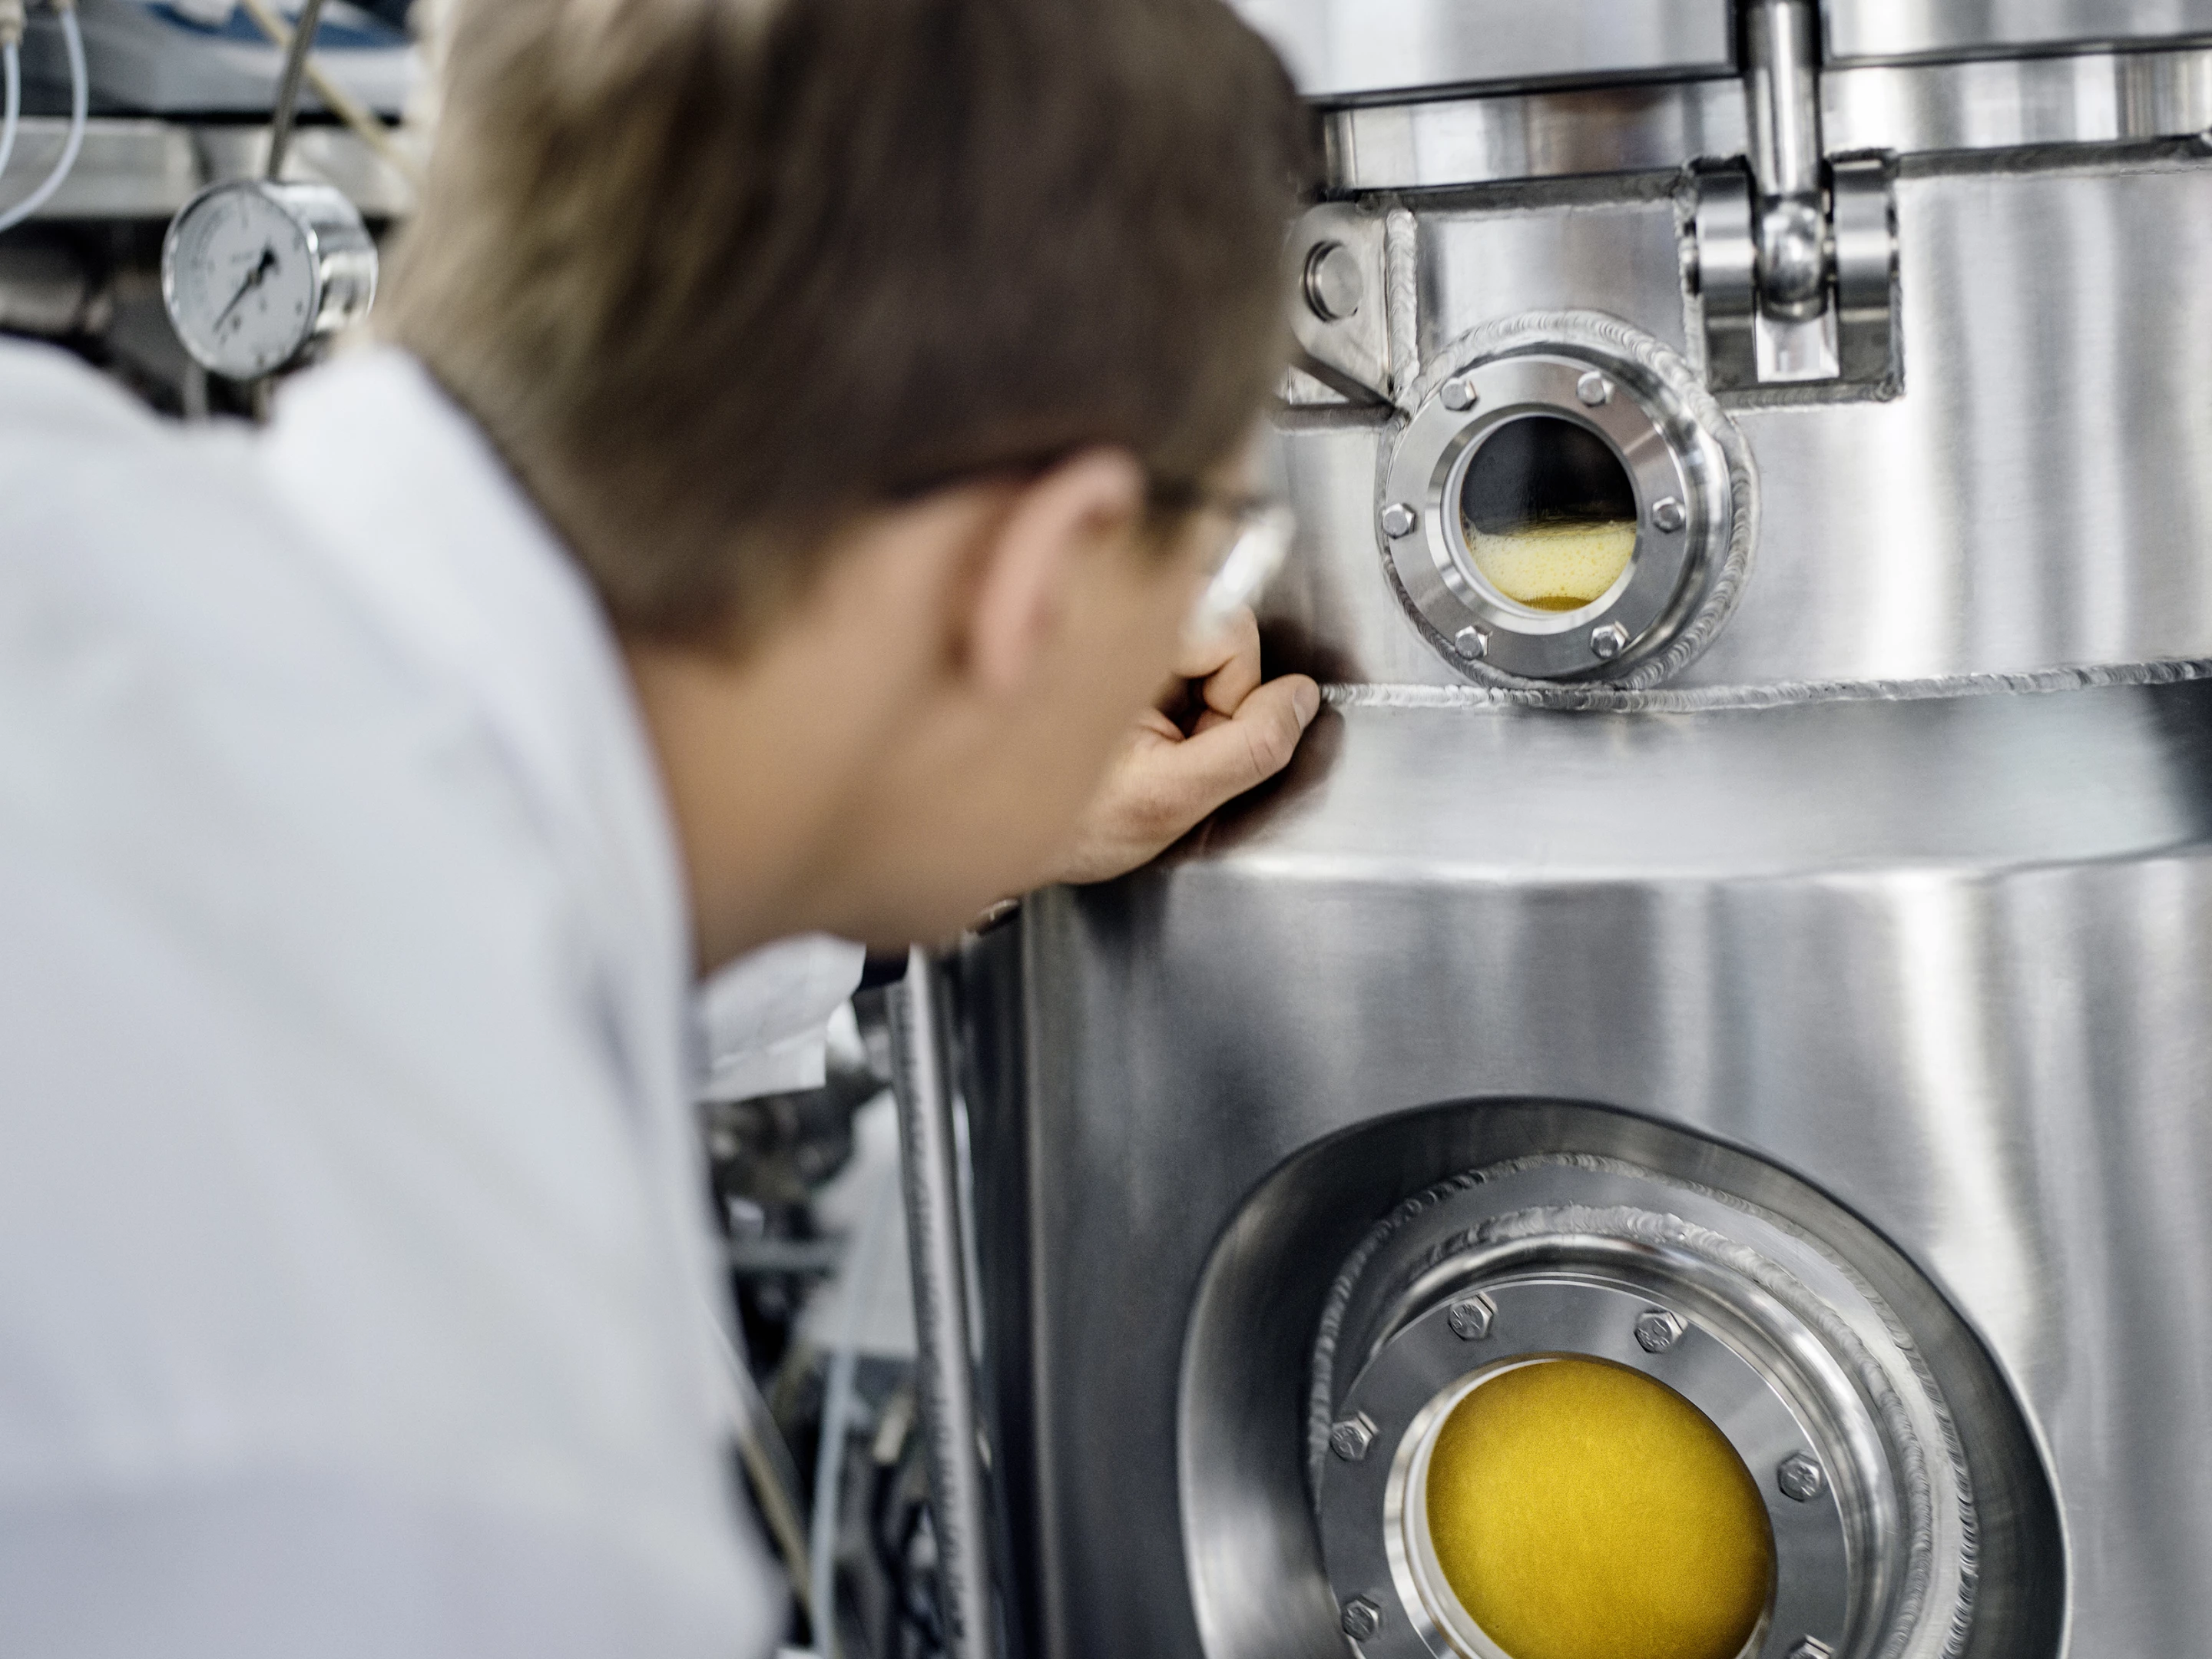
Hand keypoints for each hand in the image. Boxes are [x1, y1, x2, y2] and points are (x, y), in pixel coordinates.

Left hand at [1048, 608, 1320, 884]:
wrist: (1005, 828)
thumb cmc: (1074, 824)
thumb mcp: (1172, 801)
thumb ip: (1249, 750)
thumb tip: (1300, 697)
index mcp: (1112, 643)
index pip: (1230, 629)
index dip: (1233, 692)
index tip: (1195, 741)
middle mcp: (1104, 613)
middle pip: (1220, 622)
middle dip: (1217, 689)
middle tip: (1170, 744)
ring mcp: (1105, 618)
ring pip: (1204, 629)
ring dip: (1196, 690)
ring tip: (1149, 737)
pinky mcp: (1107, 630)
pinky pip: (1179, 640)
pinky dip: (1175, 686)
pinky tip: (1138, 723)